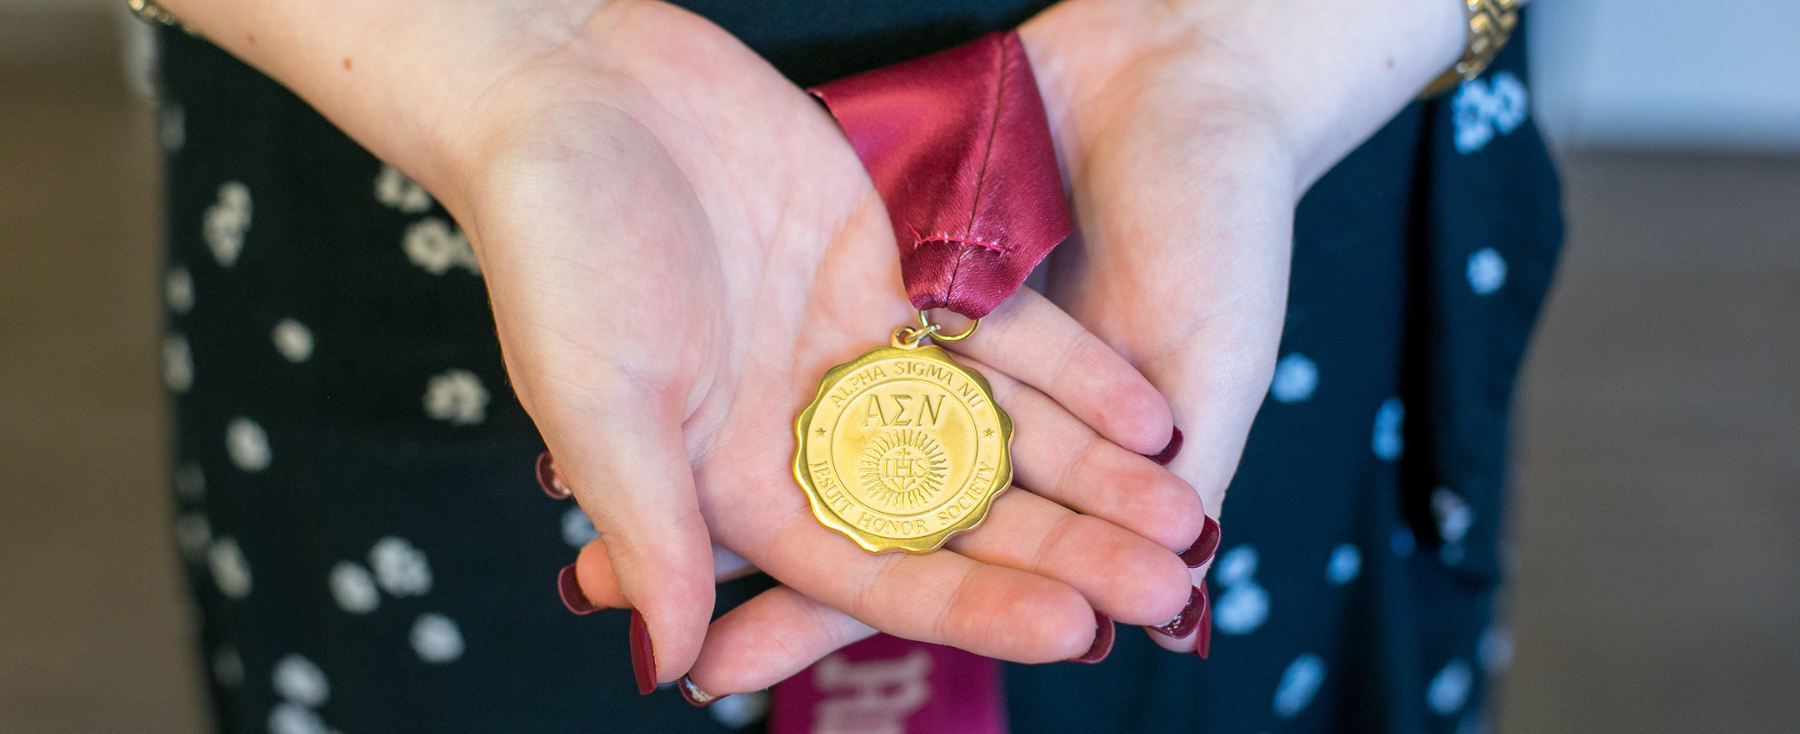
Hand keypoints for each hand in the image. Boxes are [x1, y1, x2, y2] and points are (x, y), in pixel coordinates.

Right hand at [455, 0, 1207, 686]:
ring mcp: (860, 348)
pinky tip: (1148, 415)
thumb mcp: (598, 395)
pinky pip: (998, 334)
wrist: (571, 83)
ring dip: (1088, 476)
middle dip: (1059, 555)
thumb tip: (677, 672)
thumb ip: (650, 529)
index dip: (973, 604)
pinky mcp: (896, 267)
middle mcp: (808, 427)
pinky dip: (1071, 371)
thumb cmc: (553, 243)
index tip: (1070, 630)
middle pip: (956, 512)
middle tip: (1159, 590)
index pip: (872, 570)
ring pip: (995, 428)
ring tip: (1179, 517)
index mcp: (736, 481)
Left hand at [618, 0, 1468, 688]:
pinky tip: (653, 380)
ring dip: (703, 468)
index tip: (718, 672)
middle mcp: (961, 417)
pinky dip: (734, 350)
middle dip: (739, 564)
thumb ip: (1187, 488)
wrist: (1204, 74)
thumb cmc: (1234, 237)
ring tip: (600, 530)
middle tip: (622, 609)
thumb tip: (1170, 626)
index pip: (918, 567)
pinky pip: (802, 324)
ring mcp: (916, 340)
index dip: (811, 623)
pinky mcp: (889, 263)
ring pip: (800, 424)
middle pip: (833, 510)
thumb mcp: (1216, 374)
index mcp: (1033, 466)